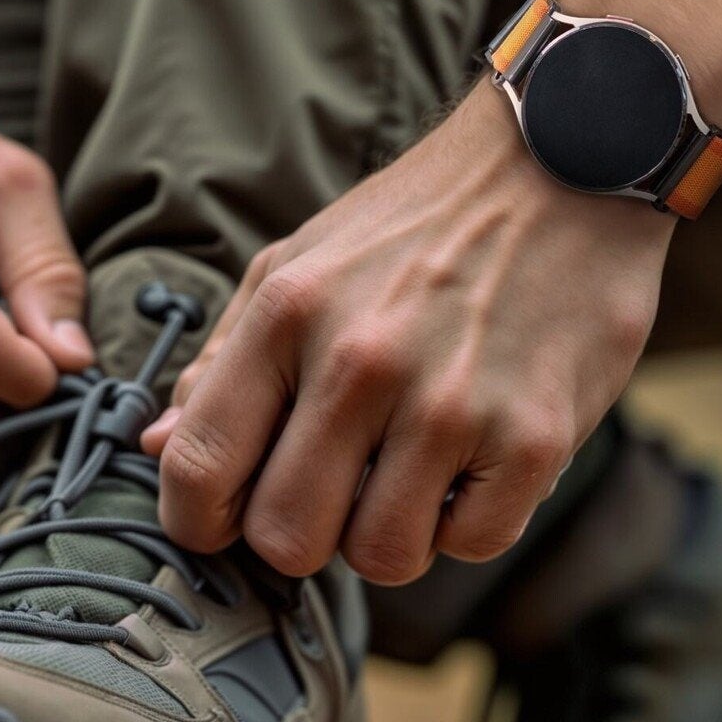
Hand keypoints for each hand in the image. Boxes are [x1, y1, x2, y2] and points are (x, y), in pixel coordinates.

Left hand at [142, 85, 668, 583]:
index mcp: (288, 312)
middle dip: (304, 532)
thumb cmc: (420, 222)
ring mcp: (450, 403)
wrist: (565, 164)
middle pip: (286, 539)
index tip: (226, 519)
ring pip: (381, 557)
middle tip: (338, 487)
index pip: (200, 470)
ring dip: (391, 532)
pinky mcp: (533, 437)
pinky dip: (470, 519)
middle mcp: (360, 360)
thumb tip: (156, 445)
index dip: (199, 520)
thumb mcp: (300, 263)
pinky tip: (476, 459)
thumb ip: (226, 358)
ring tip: (411, 470)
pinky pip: (473, 544)